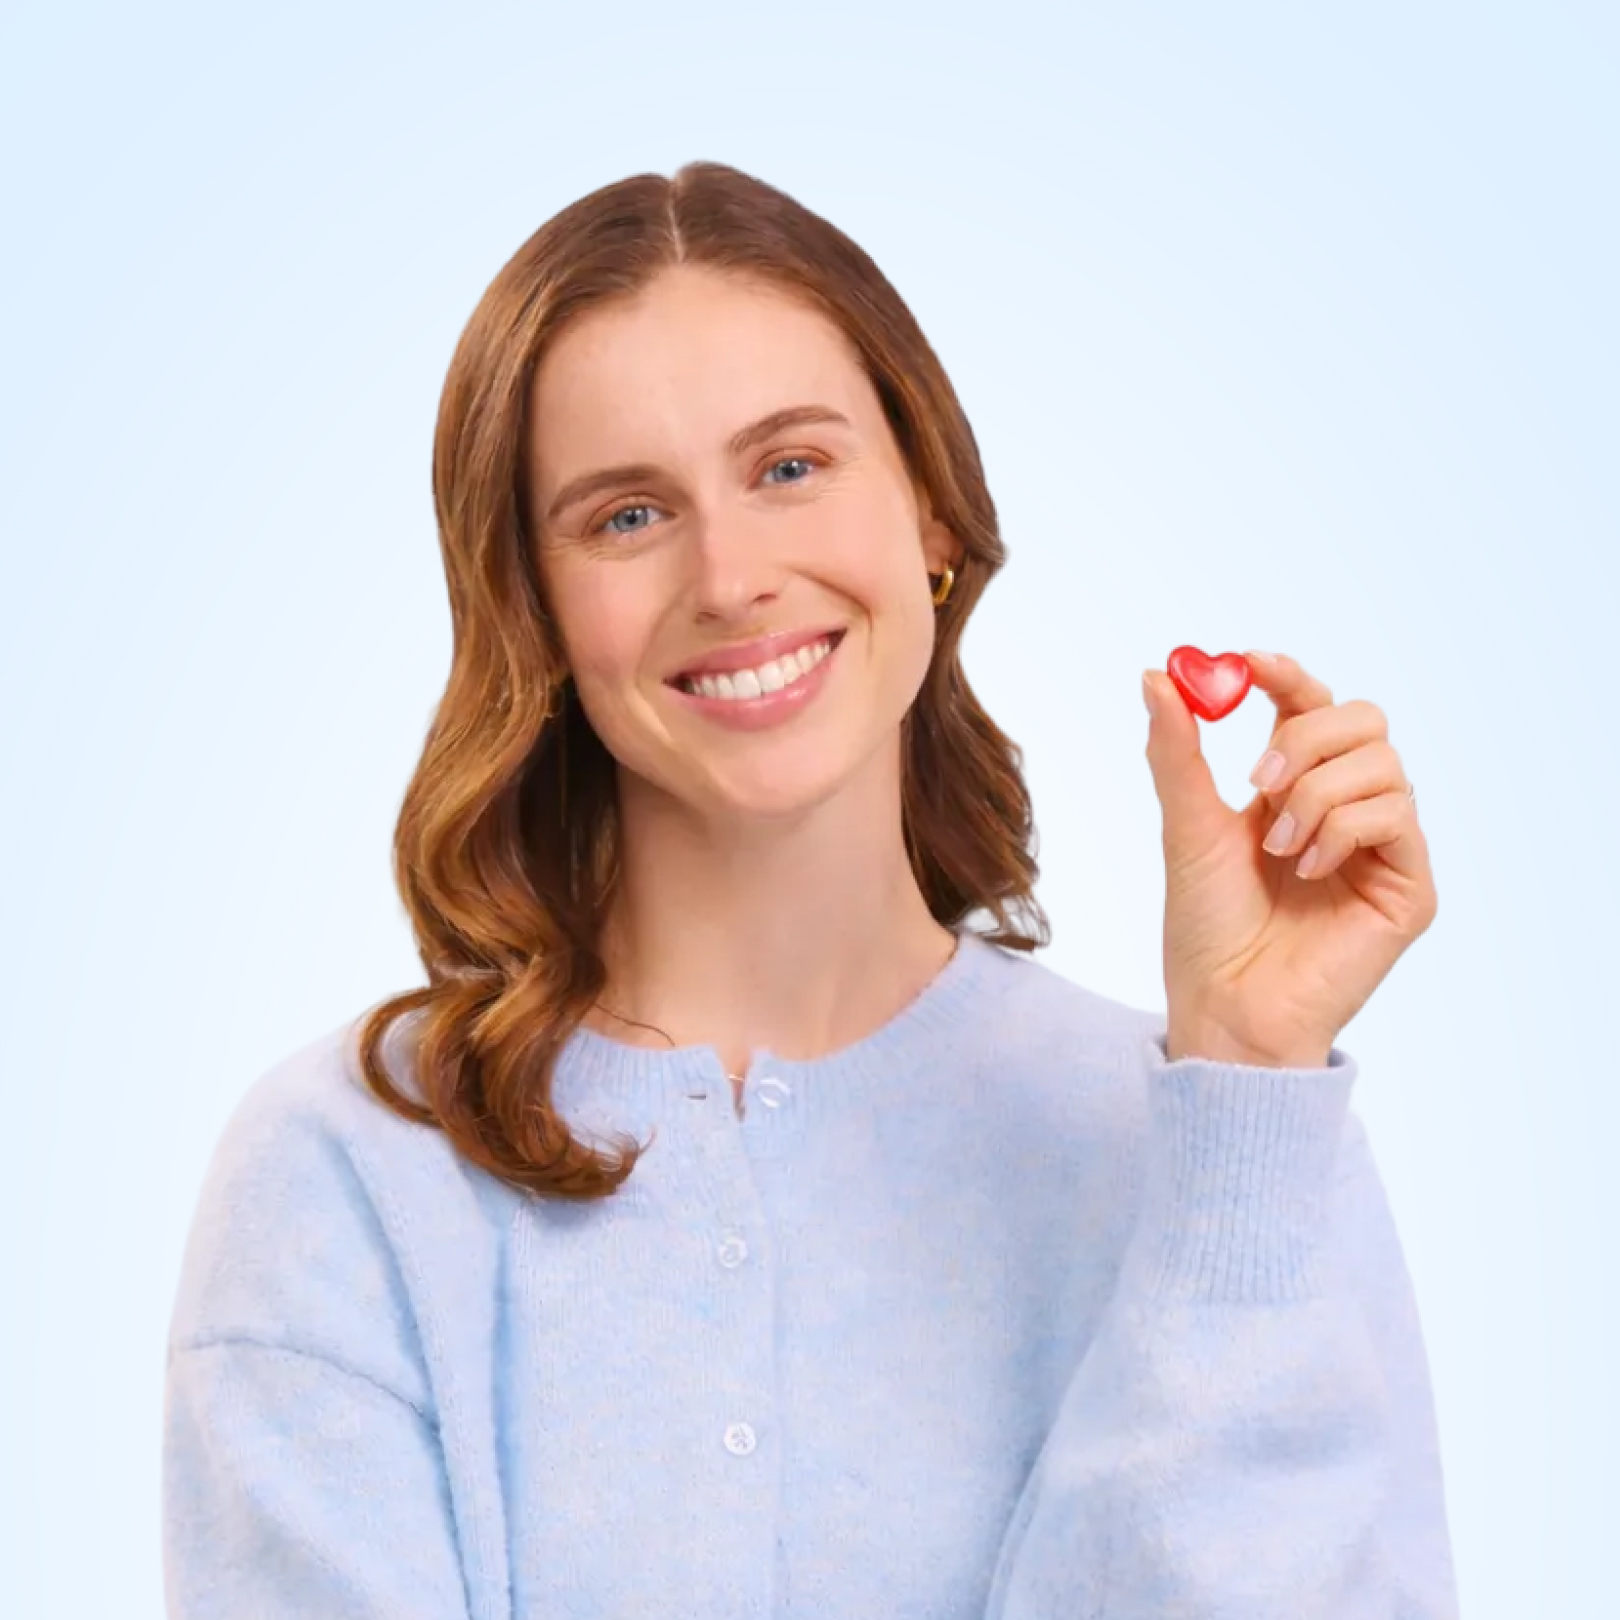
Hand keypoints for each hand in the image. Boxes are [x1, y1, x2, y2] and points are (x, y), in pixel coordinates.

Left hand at [1142, 651, 1437, 1067]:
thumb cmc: (1204, 925)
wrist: (1224, 1002)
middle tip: (1256, 780)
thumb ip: (1176, 750)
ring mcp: (1382, 847)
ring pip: (1382, 763)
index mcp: (1294, 787)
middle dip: (1304, 737)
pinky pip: (1397, 815)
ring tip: (1278, 848)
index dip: (1289, 676)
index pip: (1311, 706)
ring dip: (1315, 794)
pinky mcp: (1411, 886)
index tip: (1251, 662)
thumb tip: (1155, 673)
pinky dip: (1343, 829)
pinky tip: (1309, 869)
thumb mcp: (1185, 825)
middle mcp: (1346, 808)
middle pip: (1364, 719)